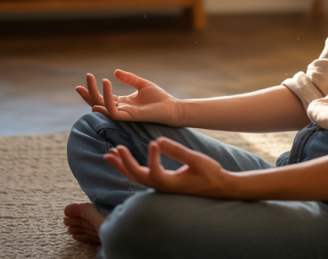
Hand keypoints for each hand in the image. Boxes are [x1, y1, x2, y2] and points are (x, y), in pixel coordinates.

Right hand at [75, 71, 181, 125]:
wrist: (172, 108)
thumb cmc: (159, 98)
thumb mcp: (142, 84)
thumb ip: (129, 78)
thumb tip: (115, 71)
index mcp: (122, 103)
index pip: (103, 98)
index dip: (93, 90)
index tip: (87, 77)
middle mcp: (121, 109)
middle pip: (98, 103)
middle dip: (89, 93)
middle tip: (82, 82)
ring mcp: (124, 114)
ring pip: (102, 107)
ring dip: (95, 94)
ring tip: (93, 79)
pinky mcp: (129, 117)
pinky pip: (113, 111)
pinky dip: (106, 101)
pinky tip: (105, 88)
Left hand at [104, 138, 235, 198]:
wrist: (218, 187)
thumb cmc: (210, 174)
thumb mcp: (197, 160)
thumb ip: (177, 151)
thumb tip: (158, 139)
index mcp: (171, 183)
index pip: (155, 172)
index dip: (152, 158)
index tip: (153, 142)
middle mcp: (162, 187)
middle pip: (137, 177)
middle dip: (125, 163)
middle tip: (116, 148)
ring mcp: (160, 186)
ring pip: (135, 177)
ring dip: (122, 166)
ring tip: (109, 154)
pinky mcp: (161, 183)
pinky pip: (140, 176)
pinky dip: (128, 167)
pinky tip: (122, 160)